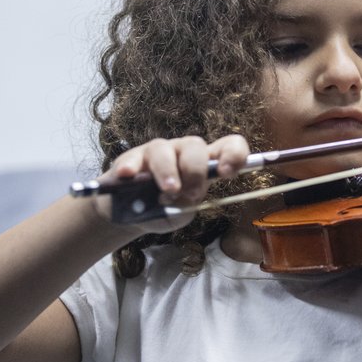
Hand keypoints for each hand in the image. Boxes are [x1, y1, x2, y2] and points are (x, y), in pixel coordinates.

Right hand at [93, 134, 250, 233]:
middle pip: (195, 146)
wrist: (132, 215)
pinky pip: (132, 159)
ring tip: (168, 190)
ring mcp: (157, 152)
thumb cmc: (165, 209)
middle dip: (195, 170)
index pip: (228, 146)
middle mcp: (183, 152)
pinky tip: (128, 175)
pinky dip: (131, 167)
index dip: (233, 154)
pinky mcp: (131, 158)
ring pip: (164, 150)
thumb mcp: (183, 211)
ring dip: (168, 171)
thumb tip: (184, 196)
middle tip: (190, 194)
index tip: (227, 172)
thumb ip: (188, 203)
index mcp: (204, 163)